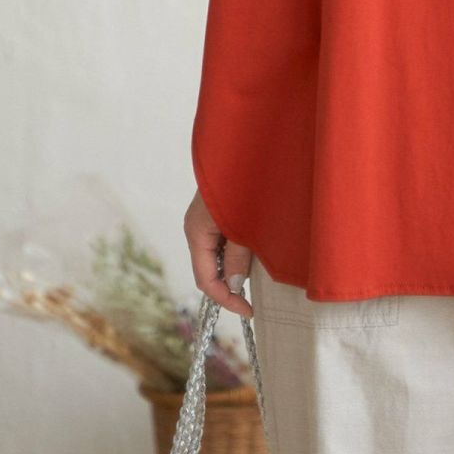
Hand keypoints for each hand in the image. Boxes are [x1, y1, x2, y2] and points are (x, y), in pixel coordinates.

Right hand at [184, 187, 254, 317]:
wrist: (248, 143)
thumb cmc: (246, 181)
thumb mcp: (244, 225)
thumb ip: (239, 257)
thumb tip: (236, 286)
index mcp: (196, 231)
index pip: (205, 279)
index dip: (226, 298)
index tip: (248, 310)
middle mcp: (197, 228)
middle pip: (209, 269)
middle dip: (230, 285)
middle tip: (254, 296)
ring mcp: (206, 220)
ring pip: (217, 256)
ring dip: (235, 268)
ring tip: (257, 273)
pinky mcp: (218, 214)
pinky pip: (224, 242)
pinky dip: (237, 253)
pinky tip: (253, 253)